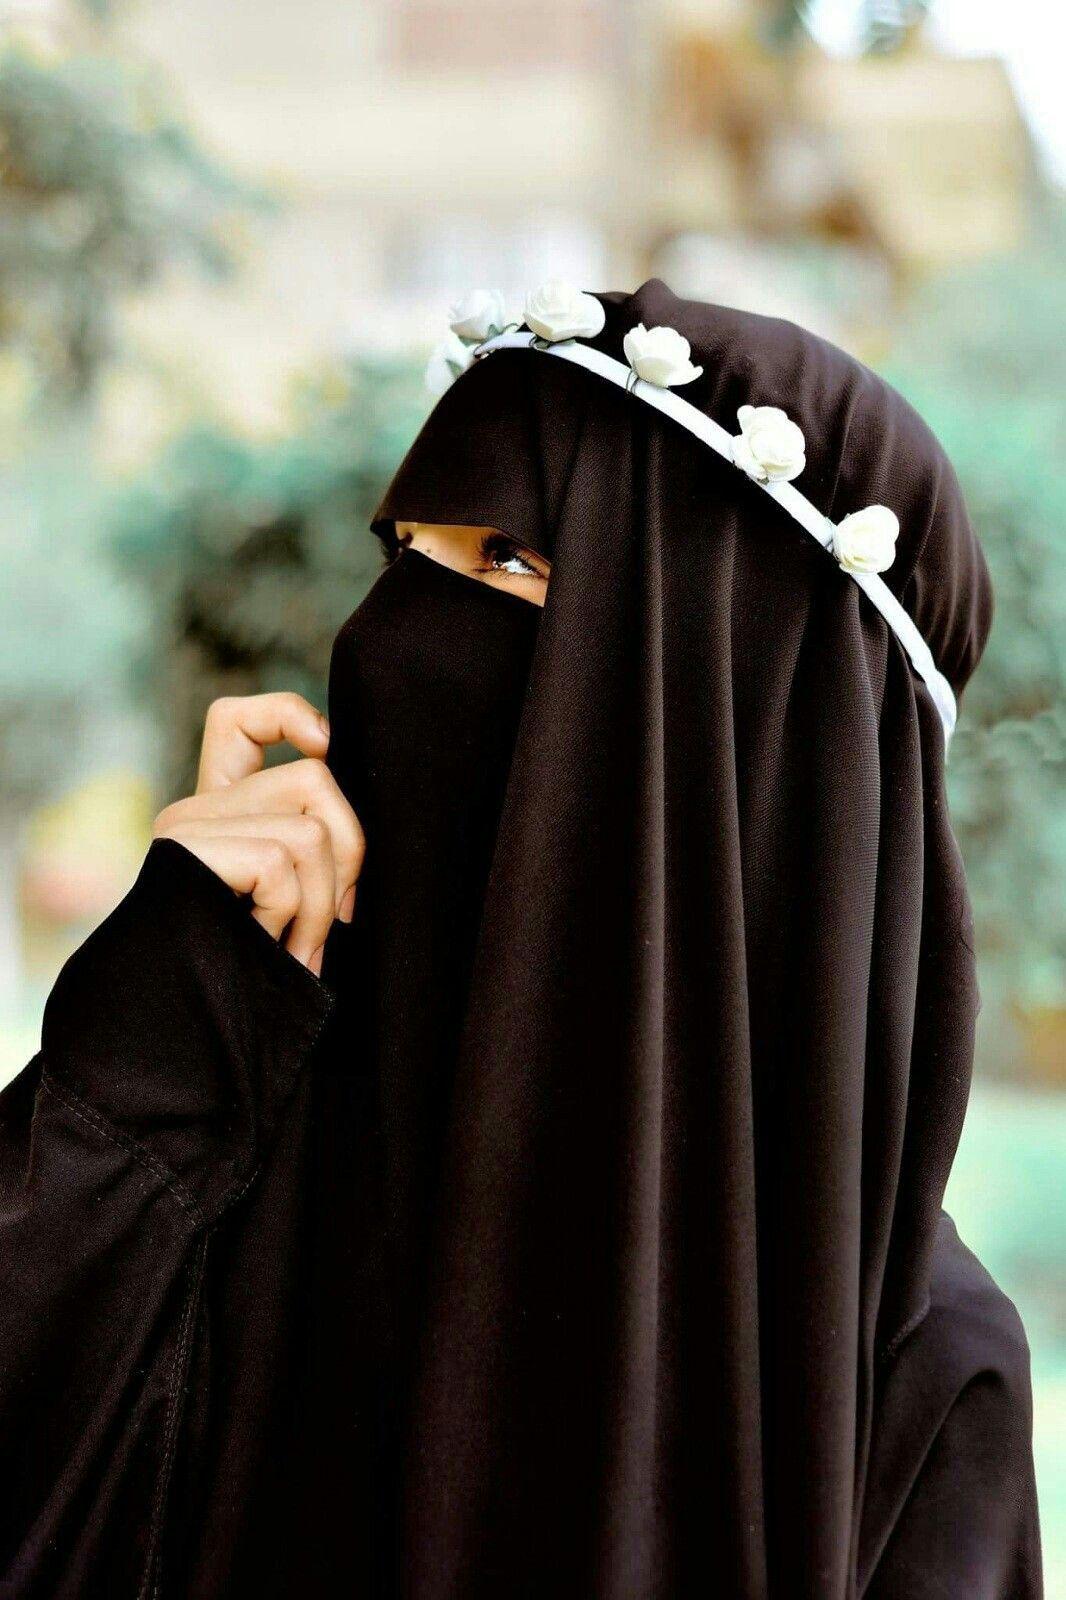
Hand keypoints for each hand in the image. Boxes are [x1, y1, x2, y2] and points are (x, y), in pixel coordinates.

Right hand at [152, 693, 363, 976]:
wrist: (184, 1043)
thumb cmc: (250, 988)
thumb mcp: (291, 911)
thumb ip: (311, 856)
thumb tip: (370, 831)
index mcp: (217, 816)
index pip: (236, 720)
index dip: (290, 716)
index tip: (326, 748)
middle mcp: (194, 811)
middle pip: (315, 778)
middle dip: (351, 856)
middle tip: (333, 926)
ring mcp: (186, 827)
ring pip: (310, 829)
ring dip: (323, 904)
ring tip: (297, 951)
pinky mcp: (185, 850)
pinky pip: (281, 862)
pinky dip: (293, 915)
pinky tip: (267, 950)